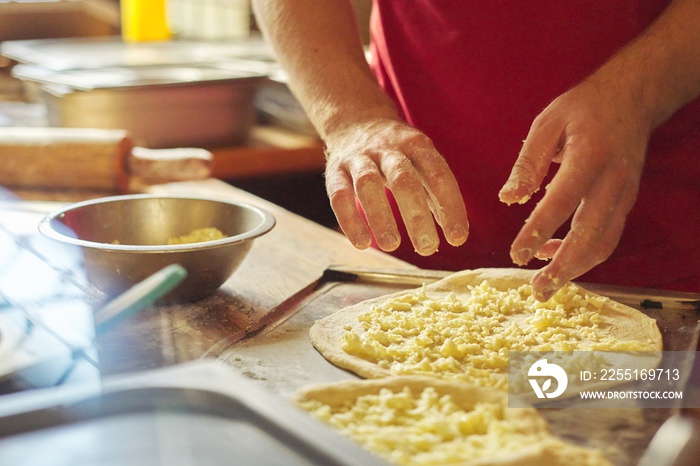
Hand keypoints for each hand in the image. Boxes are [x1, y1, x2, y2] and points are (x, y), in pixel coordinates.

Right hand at [324, 118, 468, 254]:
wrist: (355, 120)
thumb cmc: (397, 153)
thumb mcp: (420, 161)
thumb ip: (435, 194)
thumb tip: (454, 233)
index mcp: (416, 145)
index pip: (438, 175)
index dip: (450, 206)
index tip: (457, 238)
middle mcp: (388, 149)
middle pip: (403, 180)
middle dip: (416, 216)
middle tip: (427, 248)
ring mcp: (360, 158)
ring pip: (368, 184)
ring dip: (380, 216)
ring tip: (392, 246)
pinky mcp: (336, 169)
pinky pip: (340, 194)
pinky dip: (350, 219)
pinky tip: (361, 243)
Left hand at [499, 78, 650, 300]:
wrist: (632, 98)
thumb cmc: (582, 109)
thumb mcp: (548, 122)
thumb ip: (528, 162)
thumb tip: (508, 199)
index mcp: (589, 155)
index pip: (563, 200)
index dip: (539, 230)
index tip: (516, 254)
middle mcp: (613, 180)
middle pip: (591, 233)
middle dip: (563, 266)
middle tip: (537, 289)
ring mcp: (624, 194)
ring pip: (604, 242)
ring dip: (575, 269)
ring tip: (545, 286)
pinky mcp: (625, 202)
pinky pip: (607, 236)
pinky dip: (583, 254)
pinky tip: (553, 255)